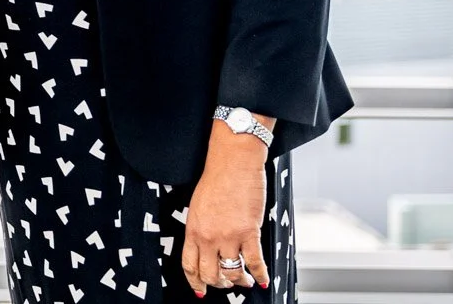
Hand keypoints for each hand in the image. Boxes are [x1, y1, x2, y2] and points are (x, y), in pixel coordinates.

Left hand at [182, 124, 270, 295]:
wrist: (233, 163)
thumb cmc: (216, 179)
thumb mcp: (198, 207)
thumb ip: (200, 228)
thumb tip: (206, 247)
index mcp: (192, 229)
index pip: (189, 265)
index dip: (195, 282)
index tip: (200, 290)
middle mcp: (208, 236)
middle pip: (210, 274)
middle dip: (219, 284)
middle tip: (226, 283)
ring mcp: (228, 236)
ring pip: (232, 273)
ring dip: (239, 281)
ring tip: (245, 281)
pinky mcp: (249, 232)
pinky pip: (255, 262)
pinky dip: (260, 274)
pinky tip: (262, 279)